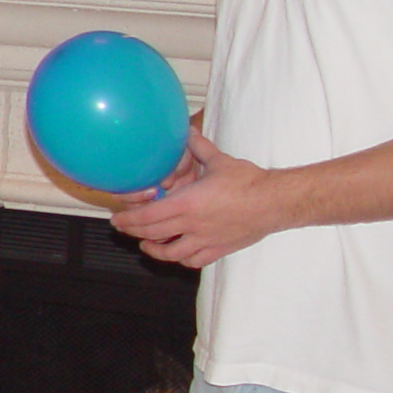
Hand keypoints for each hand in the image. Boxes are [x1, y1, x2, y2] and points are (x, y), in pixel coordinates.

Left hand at [108, 127, 280, 267]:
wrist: (275, 201)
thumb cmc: (249, 182)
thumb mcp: (220, 161)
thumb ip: (200, 148)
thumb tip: (188, 132)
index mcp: (187, 203)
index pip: (147, 216)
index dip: (128, 220)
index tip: (117, 220)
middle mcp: (192, 224)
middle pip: (153, 235)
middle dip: (134, 233)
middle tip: (124, 230)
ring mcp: (205, 239)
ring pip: (171, 253)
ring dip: (154, 250)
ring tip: (146, 245)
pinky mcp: (219, 249)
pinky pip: (194, 260)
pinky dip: (182, 260)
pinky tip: (178, 254)